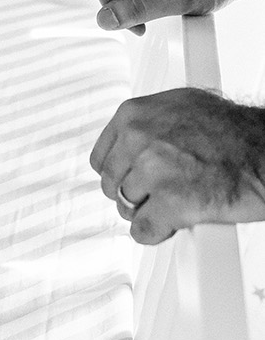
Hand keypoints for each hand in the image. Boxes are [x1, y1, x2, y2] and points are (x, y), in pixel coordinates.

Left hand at [90, 87, 264, 243]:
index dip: (119, 173)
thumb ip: (151, 122)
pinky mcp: (171, 203)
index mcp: (135, 115)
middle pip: (112, 183)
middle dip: (132, 194)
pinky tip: (168, 227)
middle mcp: (138, 139)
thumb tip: (132, 136)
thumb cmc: (237, 133)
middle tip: (154, 197)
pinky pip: (143, 229)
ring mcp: (153, 171)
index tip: (129, 181)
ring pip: (126, 206)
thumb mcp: (183, 106)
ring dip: (146, 213)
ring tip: (169, 208)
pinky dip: (155, 233)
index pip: (102, 156)